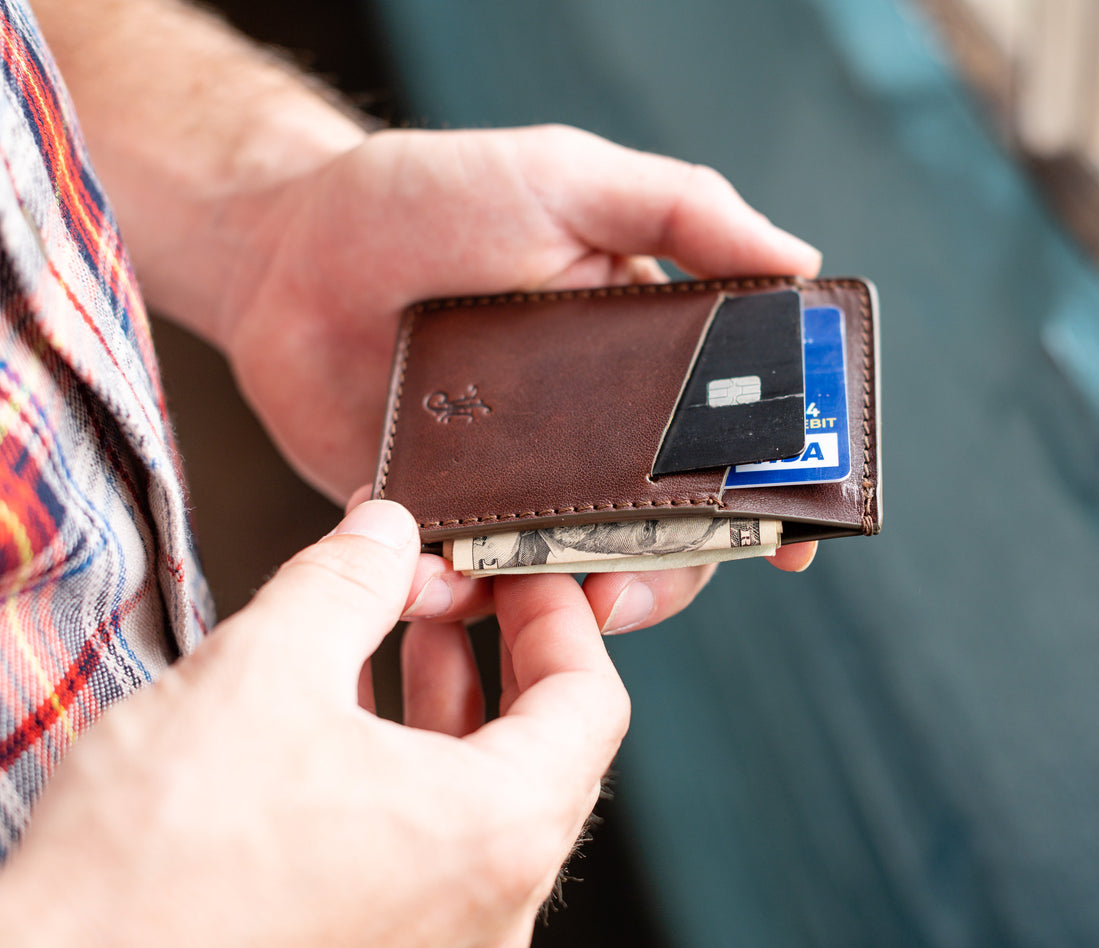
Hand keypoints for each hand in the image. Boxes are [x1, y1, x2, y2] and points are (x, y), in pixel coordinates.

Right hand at [0, 501, 627, 947]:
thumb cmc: (156, 863)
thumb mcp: (262, 672)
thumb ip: (348, 582)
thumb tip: (386, 531)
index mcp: (498, 835)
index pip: (592, 703)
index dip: (560, 617)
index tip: (519, 570)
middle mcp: (491, 913)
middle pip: (544, 753)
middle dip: (498, 654)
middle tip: (452, 588)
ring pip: (481, 806)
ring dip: (448, 709)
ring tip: (394, 633)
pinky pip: (427, 856)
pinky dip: (407, 777)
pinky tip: (343, 719)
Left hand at [217, 126, 819, 628]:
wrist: (283, 252)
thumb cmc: (428, 198)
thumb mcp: (567, 179)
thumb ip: (683, 210)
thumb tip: (801, 261)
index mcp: (650, 365)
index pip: (735, 443)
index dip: (773, 494)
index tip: (792, 535)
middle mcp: (600, 440)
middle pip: (673, 536)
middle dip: (670, 575)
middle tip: (629, 587)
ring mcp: (523, 490)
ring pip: (581, 579)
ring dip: (569, 603)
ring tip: (529, 591)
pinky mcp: (444, 524)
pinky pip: (472, 586)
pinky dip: (462, 598)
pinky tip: (432, 578)